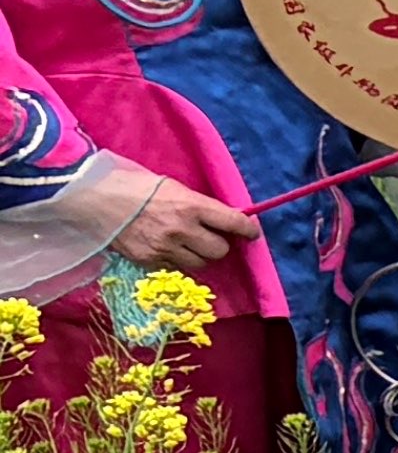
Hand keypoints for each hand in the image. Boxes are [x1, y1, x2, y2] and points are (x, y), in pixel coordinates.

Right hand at [105, 177, 248, 270]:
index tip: (250, 232)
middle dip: (218, 244)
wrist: (92, 198)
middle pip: (220, 250)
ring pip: (200, 264)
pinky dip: (175, 261)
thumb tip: (221, 215)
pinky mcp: (148, 261)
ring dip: (198, 256)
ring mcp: (165, 248)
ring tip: (186, 244)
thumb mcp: (171, 186)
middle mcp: (182, 229)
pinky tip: (164, 248)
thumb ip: (197, 203)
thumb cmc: (132, 185)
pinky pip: (175, 268)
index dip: (247, 230)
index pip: (234, 223)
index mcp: (191, 205)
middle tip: (210, 237)